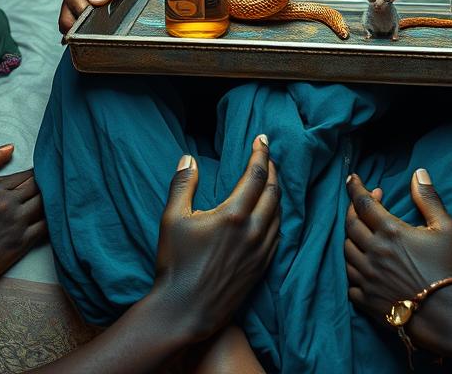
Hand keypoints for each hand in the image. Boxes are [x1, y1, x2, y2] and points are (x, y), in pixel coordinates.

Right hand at [0, 145, 45, 297]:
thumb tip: (9, 148)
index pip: (27, 175)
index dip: (37, 172)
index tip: (45, 169)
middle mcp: (10, 206)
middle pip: (40, 186)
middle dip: (49, 181)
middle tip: (57, 178)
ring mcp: (17, 226)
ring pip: (46, 203)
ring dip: (53, 197)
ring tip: (60, 192)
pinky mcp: (22, 244)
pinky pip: (47, 226)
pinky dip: (54, 217)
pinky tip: (57, 214)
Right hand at [59, 0, 146, 34]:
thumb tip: (95, 0)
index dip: (78, 11)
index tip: (89, 22)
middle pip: (68, 12)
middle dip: (73, 26)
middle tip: (86, 38)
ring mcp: (87, 3)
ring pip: (74, 22)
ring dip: (79, 32)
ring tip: (90, 42)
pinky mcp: (95, 13)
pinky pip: (85, 26)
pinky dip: (85, 35)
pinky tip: (91, 42)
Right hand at [152, 135, 279, 340]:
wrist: (183, 312)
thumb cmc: (174, 265)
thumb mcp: (172, 219)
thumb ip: (183, 184)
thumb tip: (189, 158)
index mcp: (233, 215)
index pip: (256, 174)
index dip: (260, 153)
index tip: (261, 139)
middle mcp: (252, 231)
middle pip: (273, 190)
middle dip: (272, 168)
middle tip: (267, 155)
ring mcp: (259, 251)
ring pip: (278, 213)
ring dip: (276, 192)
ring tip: (269, 180)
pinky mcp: (261, 268)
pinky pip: (277, 235)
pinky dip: (277, 217)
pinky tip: (270, 213)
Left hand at [345, 170, 451, 354]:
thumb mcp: (447, 228)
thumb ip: (429, 199)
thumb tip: (418, 173)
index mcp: (390, 232)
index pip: (363, 204)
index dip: (355, 189)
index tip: (351, 179)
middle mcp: (373, 253)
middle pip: (351, 225)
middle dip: (353, 210)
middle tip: (364, 204)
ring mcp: (368, 279)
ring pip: (347, 252)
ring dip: (352, 238)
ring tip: (364, 234)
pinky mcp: (368, 302)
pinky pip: (350, 283)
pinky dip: (353, 270)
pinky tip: (363, 268)